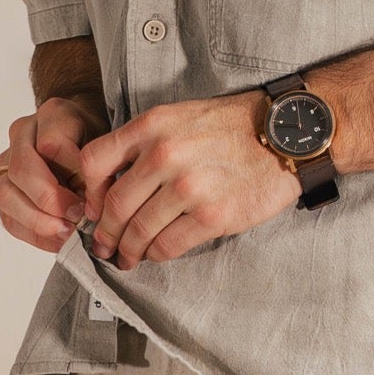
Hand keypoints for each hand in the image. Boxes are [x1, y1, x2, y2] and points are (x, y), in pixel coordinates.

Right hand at [0, 91, 107, 252]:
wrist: (85, 138)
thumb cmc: (99, 142)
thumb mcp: (109, 145)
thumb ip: (99, 168)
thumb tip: (89, 208)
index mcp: (53, 114)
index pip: (51, 145)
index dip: (72, 176)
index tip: (92, 199)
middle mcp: (22, 133)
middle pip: (23, 170)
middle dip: (52, 201)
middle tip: (77, 219)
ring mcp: (7, 160)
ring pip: (7, 194)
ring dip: (38, 221)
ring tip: (66, 233)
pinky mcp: (4, 187)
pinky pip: (7, 216)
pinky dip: (33, 233)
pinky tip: (57, 240)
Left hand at [79, 93, 297, 267]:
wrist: (286, 135)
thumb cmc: (233, 127)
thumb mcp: (180, 117)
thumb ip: (145, 142)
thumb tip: (113, 181)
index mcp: (152, 126)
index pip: (94, 161)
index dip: (88, 192)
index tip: (93, 208)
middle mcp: (164, 154)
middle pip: (114, 205)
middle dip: (105, 233)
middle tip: (104, 245)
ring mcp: (188, 187)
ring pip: (139, 231)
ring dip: (128, 251)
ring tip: (127, 257)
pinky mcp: (211, 216)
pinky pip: (168, 245)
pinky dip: (156, 255)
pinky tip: (156, 254)